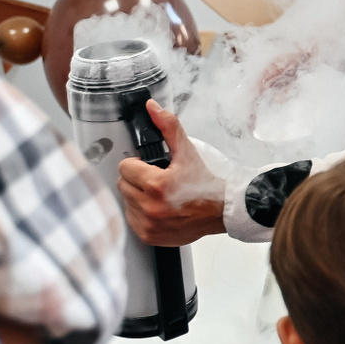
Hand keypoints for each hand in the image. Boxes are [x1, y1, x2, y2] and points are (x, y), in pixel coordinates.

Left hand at [116, 100, 226, 242]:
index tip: (152, 168)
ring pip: (126, 202)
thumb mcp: (187, 152)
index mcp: (157, 185)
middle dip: (137, 180)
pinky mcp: (149, 236)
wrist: (221, 211)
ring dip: (137, 196)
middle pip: (123, 184)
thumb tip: (153, 108)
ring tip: (158, 195)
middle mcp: (151, 207)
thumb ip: (168, 127)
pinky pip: (131, 220)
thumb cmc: (206, 184)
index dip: (138, 164)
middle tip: (157, 180)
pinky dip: (141, 213)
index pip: (125, 167)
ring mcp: (149, 224)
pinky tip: (157, 209)